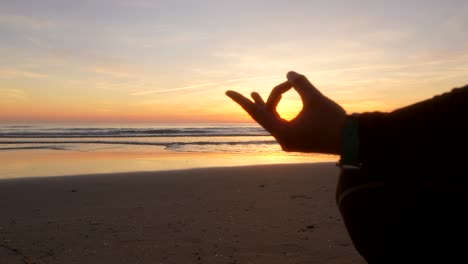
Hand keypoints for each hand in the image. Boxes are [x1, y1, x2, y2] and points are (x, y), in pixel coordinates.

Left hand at [226, 71, 345, 154]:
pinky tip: (277, 106)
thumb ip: (300, 84)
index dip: (242, 101)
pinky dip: (279, 113)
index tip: (227, 92)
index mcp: (283, 133)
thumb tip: (289, 72)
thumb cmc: (333, 121)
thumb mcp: (315, 99)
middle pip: (266, 117)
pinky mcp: (298, 141)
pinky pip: (282, 125)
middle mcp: (283, 140)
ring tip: (255, 93)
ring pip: (274, 121)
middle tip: (249, 91)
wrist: (353, 141)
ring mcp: (291, 142)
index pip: (257, 114)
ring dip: (269, 105)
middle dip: (260, 101)